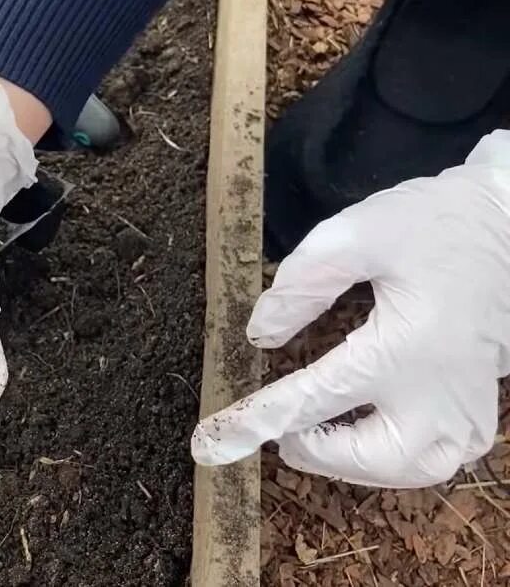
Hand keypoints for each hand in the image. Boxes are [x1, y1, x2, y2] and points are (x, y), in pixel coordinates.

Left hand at [191, 130, 509, 487]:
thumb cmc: (433, 224)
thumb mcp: (357, 233)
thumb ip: (303, 283)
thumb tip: (260, 333)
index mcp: (406, 348)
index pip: (315, 400)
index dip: (255, 422)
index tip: (211, 444)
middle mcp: (442, 390)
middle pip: (373, 458)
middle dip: (318, 455)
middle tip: (280, 431)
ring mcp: (469, 406)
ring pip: (410, 470)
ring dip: (355, 465)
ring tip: (313, 435)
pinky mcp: (481, 409)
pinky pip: (437, 460)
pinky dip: (393, 461)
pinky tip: (362, 432)